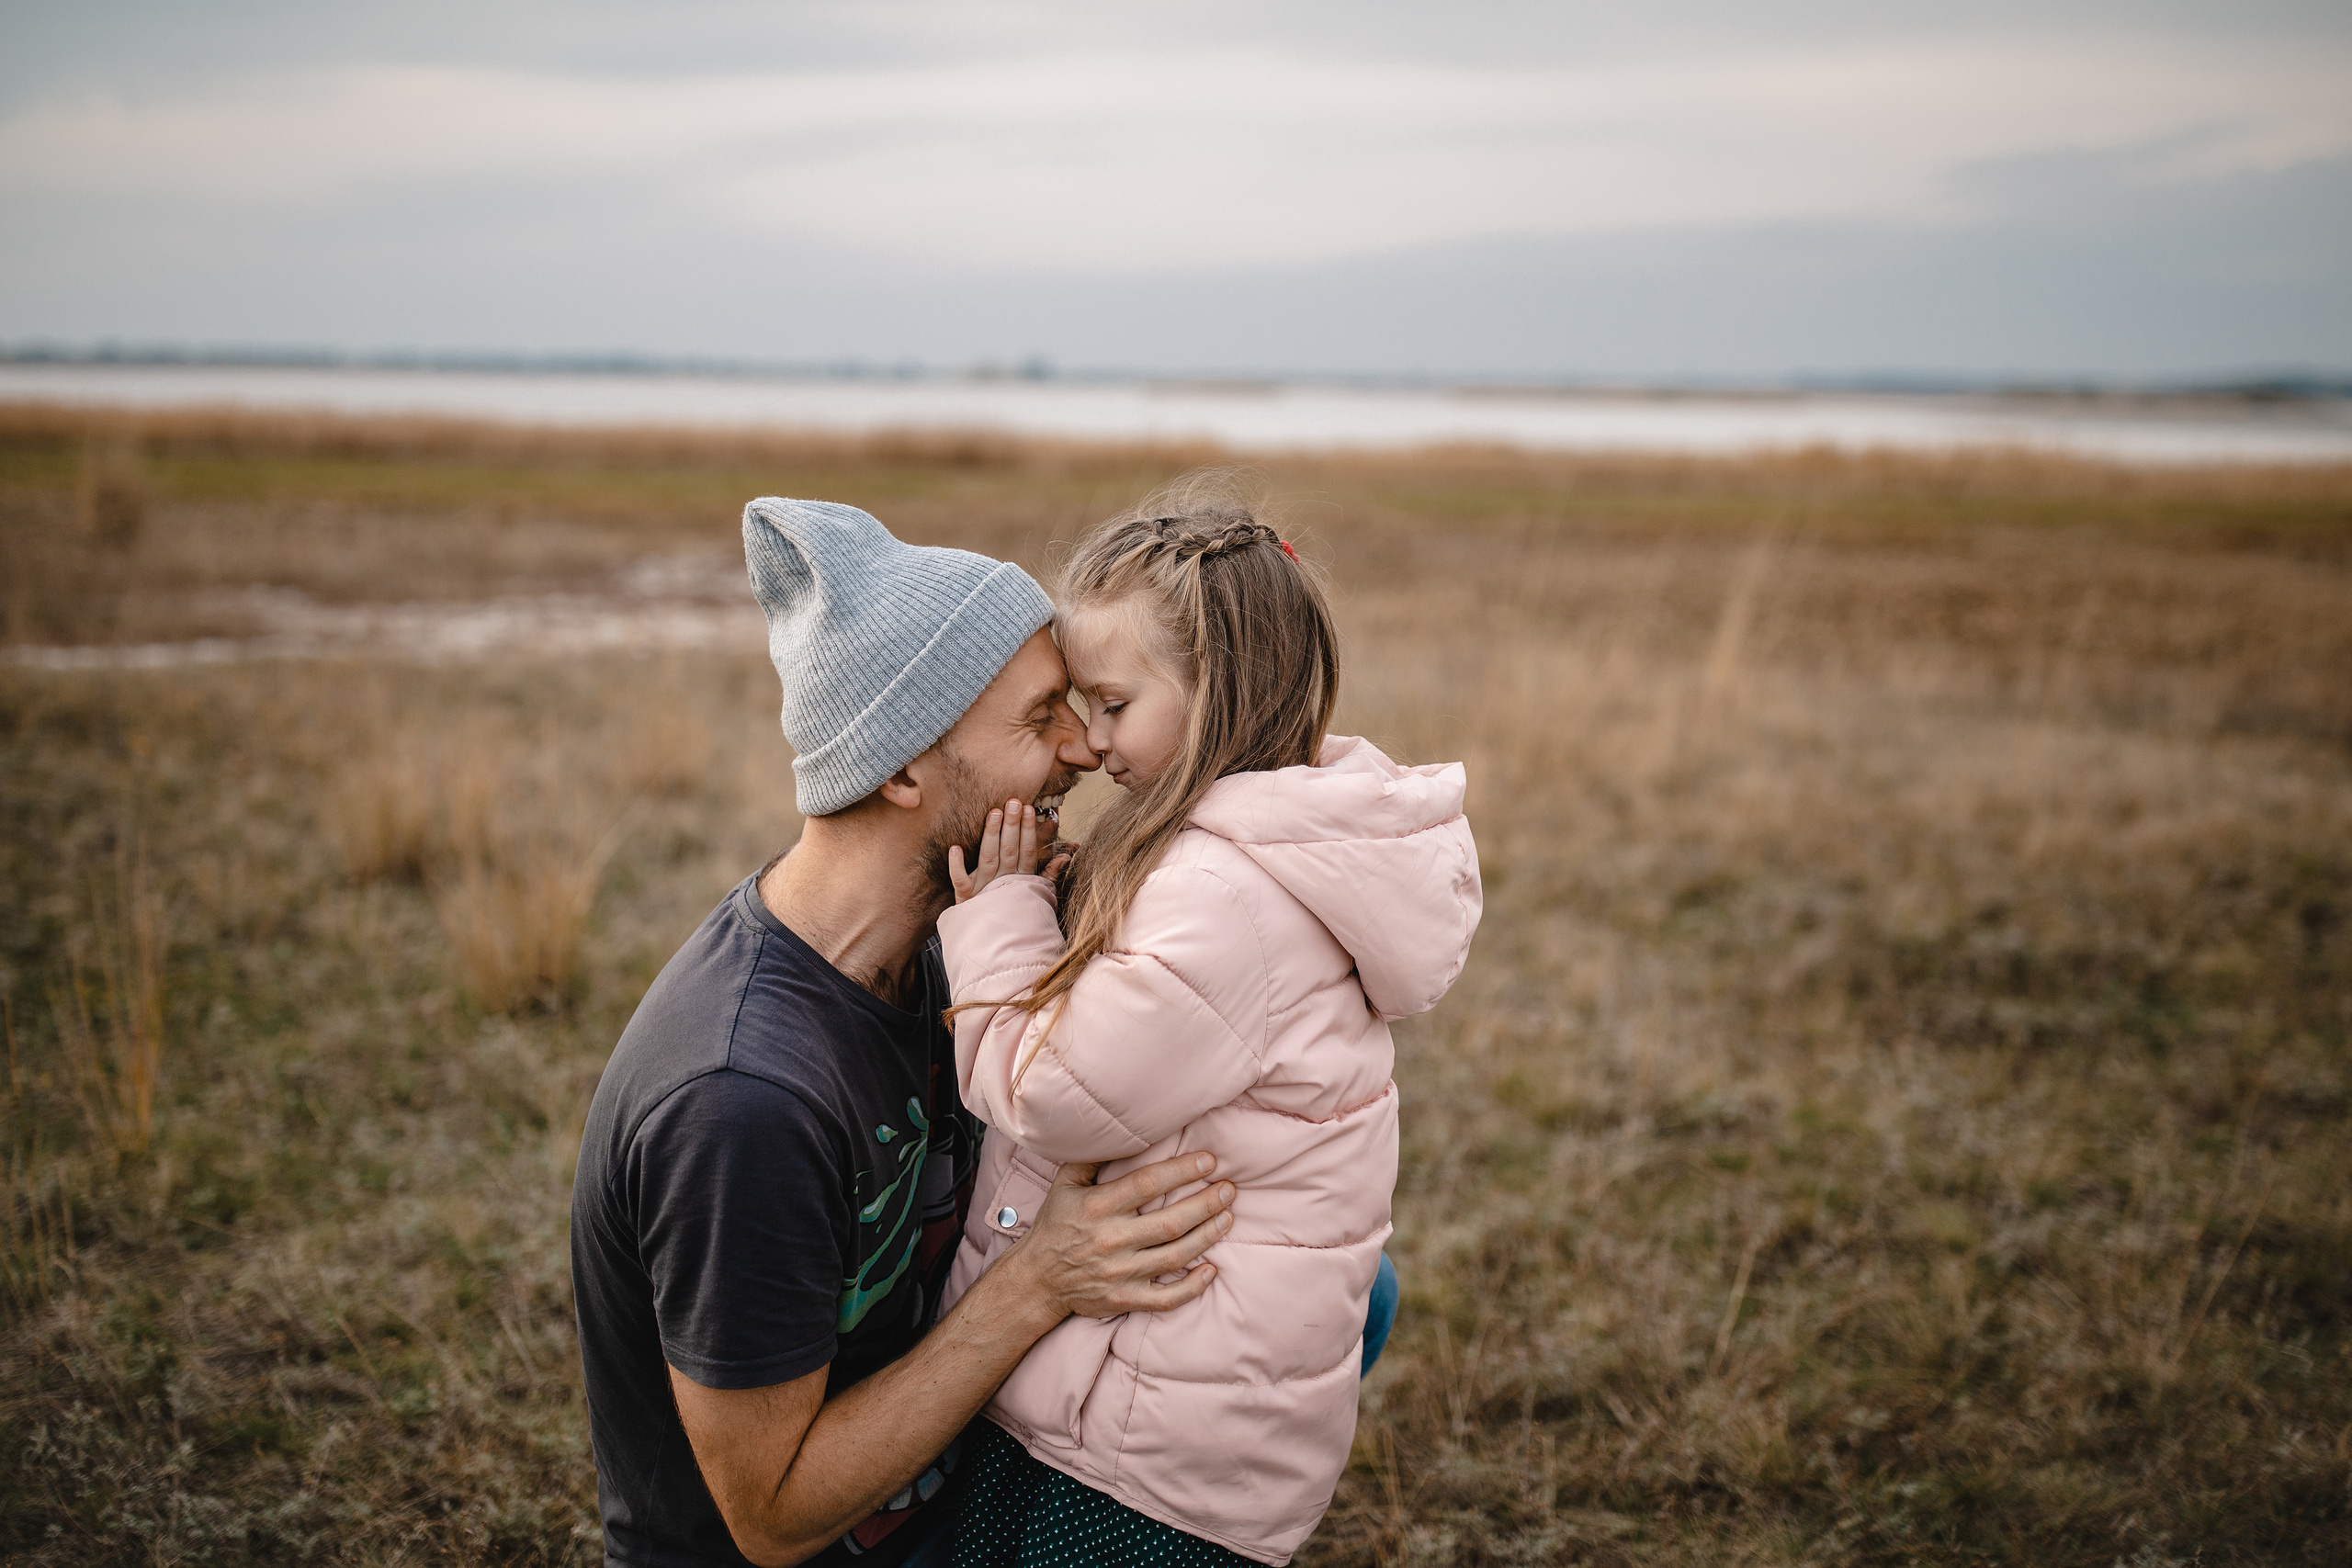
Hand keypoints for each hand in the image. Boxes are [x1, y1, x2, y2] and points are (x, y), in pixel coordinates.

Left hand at [948, 799, 1059, 903]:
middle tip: (1013, 802)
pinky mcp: (965, 897)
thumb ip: (1049, 874)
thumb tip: (1065, 856)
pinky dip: (957, 865)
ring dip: (991, 835)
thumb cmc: (1015, 912)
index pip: (1027, 852)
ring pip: (988, 858)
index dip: (1028, 831)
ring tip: (994, 812)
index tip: (1029, 809)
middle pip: (1008, 851)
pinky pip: (960, 880)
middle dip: (1012, 826)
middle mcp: (1003, 882)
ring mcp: (983, 889)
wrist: (996, 941)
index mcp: (1020, 881)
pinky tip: (955, 848)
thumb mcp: (1036, 894)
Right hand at [1002, 1153, 1233, 1324]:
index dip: (1182, 1171)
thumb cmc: (1056, 1224)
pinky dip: (1192, 1286)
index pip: (1147, 1184)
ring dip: (1208, 1236)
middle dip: (1207, 1204)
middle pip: (1171, 1222)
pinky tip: (1210, 1270)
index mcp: (1098, 1206)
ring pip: (1176, 1256)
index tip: (1209, 1161)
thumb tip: (1120, 1128)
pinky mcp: (1125, 1299)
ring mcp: (1120, 1273)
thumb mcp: (1065, 1184)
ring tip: (1228, 1218)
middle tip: (1229, 1190)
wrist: (1036, 1279)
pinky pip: (1166, 1298)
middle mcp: (1111, 1240)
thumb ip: (1092, 1156)